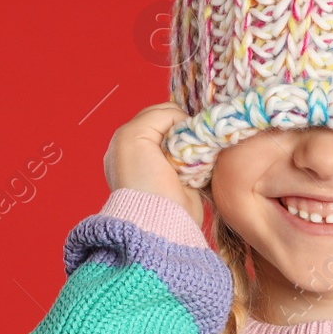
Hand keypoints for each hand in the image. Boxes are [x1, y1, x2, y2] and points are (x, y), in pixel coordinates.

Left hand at [103, 102, 204, 226]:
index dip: (173, 114)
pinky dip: (204, 157)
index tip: (184, 123)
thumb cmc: (142, 179)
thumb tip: (184, 120)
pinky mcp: (187, 181)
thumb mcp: (134, 135)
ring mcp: (168, 167)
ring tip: (198, 150)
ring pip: (190, 140)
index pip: (157, 114)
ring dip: (196, 143)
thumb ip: (158, 116)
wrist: (160, 219)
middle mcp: (147, 153)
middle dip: (186, 128)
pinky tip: (204, 162)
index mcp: (129, 142)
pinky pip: (200, 159)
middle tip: (192, 137)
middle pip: (176, 126)